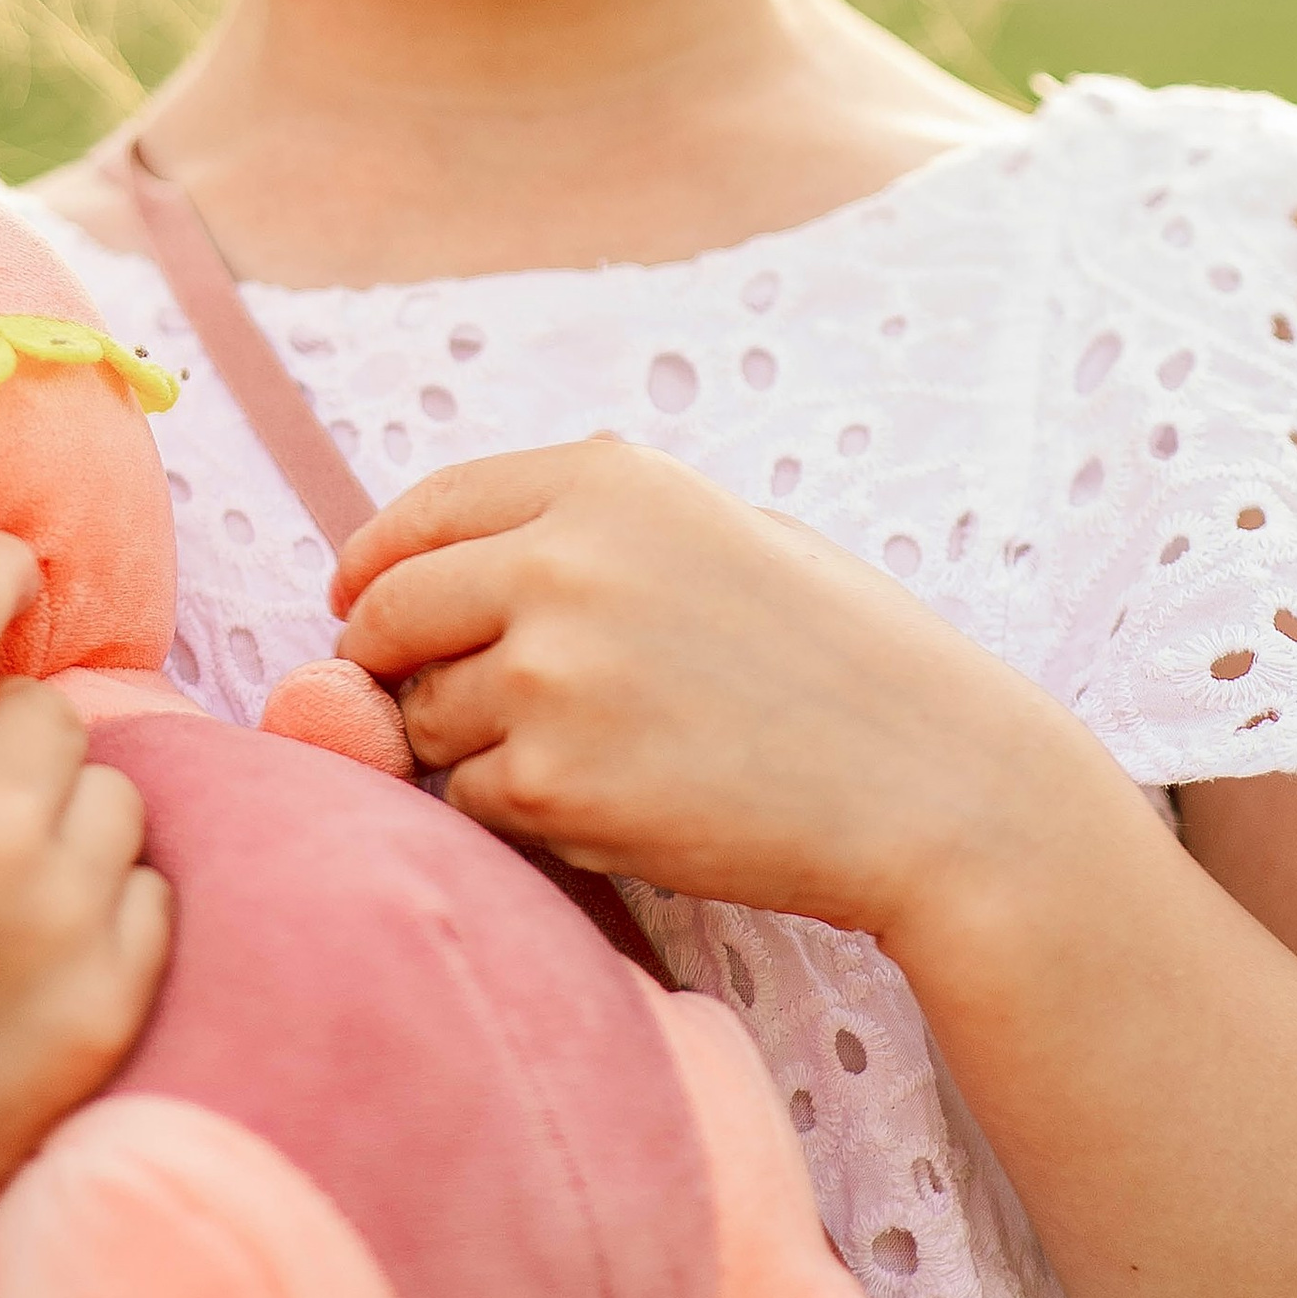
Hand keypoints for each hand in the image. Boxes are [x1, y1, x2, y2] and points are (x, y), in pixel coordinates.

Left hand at [331, 439, 1088, 935]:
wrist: (935, 782)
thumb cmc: (838, 661)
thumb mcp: (715, 536)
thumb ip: (577, 536)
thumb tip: (420, 575)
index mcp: (605, 483)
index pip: (421, 514)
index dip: (377, 567)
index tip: (361, 602)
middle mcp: (562, 560)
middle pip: (390, 617)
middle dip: (394, 665)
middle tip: (437, 701)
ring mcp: (550, 673)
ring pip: (426, 720)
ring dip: (473, 748)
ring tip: (597, 755)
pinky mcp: (555, 781)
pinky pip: (471, 802)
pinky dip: (520, 814)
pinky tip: (620, 805)